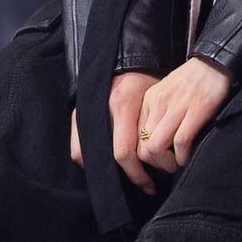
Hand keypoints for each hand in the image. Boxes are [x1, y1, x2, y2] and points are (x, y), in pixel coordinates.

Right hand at [69, 70, 160, 193]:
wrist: (126, 57)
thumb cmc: (146, 78)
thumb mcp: (155, 96)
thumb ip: (154, 124)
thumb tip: (163, 157)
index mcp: (123, 105)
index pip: (125, 152)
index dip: (138, 174)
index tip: (151, 185)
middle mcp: (101, 109)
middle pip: (106, 158)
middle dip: (125, 176)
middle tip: (142, 184)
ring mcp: (86, 111)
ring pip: (85, 154)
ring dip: (104, 169)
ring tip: (123, 176)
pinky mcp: (78, 113)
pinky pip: (77, 144)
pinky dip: (89, 157)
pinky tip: (107, 162)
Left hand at [136, 56, 234, 173]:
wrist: (216, 61)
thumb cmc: (194, 80)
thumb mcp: (167, 92)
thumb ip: (158, 113)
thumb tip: (154, 144)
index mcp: (150, 99)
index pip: (135, 137)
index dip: (145, 157)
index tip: (159, 161)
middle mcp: (159, 102)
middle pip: (143, 146)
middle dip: (156, 163)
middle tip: (170, 165)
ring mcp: (177, 105)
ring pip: (156, 147)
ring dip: (167, 163)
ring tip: (178, 163)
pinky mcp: (196, 110)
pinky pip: (180, 142)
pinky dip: (183, 156)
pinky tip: (189, 156)